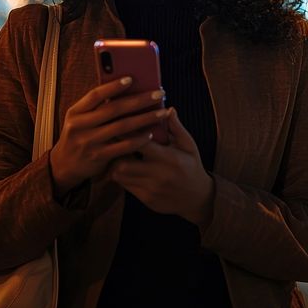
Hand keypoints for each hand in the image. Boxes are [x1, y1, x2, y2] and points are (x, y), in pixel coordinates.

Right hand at [49, 77, 169, 196]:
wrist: (64, 165)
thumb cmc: (79, 136)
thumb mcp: (80, 119)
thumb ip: (96, 108)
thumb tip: (126, 90)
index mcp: (75, 112)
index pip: (95, 95)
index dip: (113, 86)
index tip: (131, 78)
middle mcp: (80, 126)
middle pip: (113, 109)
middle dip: (139, 100)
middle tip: (159, 93)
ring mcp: (89, 142)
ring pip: (122, 127)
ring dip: (145, 118)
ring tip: (162, 112)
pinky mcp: (98, 157)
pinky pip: (123, 146)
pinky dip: (138, 139)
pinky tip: (151, 134)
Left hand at [108, 107, 213, 227]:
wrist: (197, 198)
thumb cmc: (192, 166)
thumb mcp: (188, 145)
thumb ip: (176, 127)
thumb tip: (168, 108)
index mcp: (169, 158)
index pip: (141, 145)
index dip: (126, 134)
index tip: (117, 124)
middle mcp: (158, 175)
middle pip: (123, 163)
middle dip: (114, 151)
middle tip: (110, 140)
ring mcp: (150, 189)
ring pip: (120, 176)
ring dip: (114, 163)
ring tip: (115, 152)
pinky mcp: (145, 198)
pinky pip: (124, 186)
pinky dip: (120, 174)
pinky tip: (121, 165)